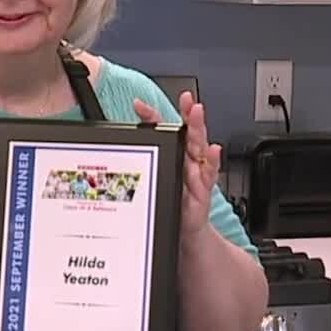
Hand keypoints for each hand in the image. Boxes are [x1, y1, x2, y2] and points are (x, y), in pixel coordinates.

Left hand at [134, 91, 221, 242]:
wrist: (186, 231)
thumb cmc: (171, 202)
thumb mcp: (154, 182)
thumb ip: (143, 165)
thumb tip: (117, 151)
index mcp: (173, 155)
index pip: (163, 131)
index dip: (152, 117)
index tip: (139, 105)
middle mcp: (186, 160)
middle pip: (187, 133)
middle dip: (187, 114)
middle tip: (186, 99)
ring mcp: (196, 172)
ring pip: (199, 147)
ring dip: (199, 128)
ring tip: (198, 112)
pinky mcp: (203, 188)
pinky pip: (209, 173)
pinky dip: (212, 160)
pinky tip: (213, 150)